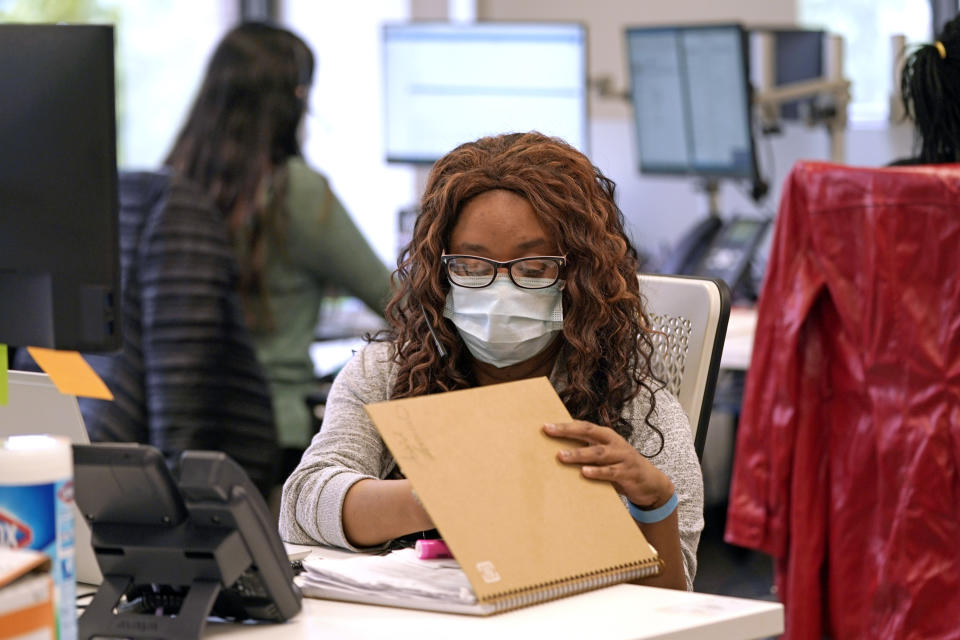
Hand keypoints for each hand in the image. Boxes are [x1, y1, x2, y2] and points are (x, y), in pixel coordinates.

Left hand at [543, 421, 673, 508]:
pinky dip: (598, 472)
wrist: (652, 483)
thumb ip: (588, 452)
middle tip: (549, 431)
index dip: (565, 425)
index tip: (545, 425)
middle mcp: (614, 442)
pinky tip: (585, 473)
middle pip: (589, 432)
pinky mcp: (628, 473)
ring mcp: (622, 456)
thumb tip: (558, 452)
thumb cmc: (622, 467)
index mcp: (606, 436)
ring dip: (579, 454)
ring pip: (598, 452)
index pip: (583, 426)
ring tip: (561, 456)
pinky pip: (611, 472)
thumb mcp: (606, 457)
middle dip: (567, 430)